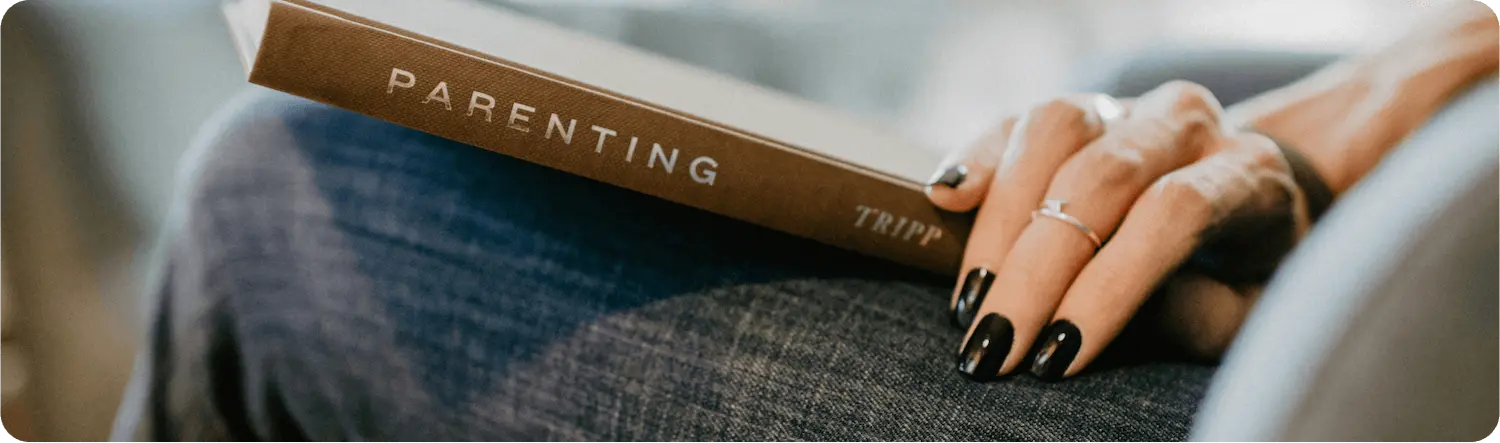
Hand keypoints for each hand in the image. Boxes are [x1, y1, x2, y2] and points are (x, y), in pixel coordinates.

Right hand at [927, 82, 1301, 381]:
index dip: (1110, 284)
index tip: (1058, 353)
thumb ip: (1198, 314)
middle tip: (994, 344)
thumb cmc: (1246, 273)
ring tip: (972, 298)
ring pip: (1054, 130)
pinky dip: (977, 159)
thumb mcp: (1250, 313)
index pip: (1175, 212)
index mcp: (1247, 173)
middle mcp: (1187, 123)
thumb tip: (1125, 314)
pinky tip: (945, 199)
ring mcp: (1125, 108)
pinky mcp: (1071, 113)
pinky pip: (1014, 122)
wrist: (1246, 200)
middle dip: (1036, 269)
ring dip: (1001, 219)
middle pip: (1103, 176)